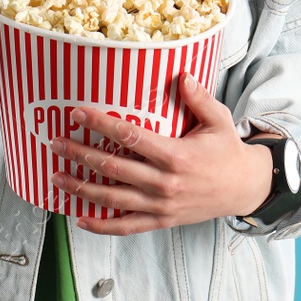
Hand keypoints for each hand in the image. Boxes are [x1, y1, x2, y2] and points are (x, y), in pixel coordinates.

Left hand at [48, 72, 274, 235]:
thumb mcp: (218, 119)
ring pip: (113, 198)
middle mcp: (164, 182)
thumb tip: (181, 74)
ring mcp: (161, 205)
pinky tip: (79, 218)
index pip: (130, 136)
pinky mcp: (161, 221)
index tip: (77, 114)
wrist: (244, 189)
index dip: (101, 124)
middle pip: (112, 167)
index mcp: (175, 154)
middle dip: (79, 154)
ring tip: (56, 176)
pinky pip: (126, 226)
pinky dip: (101, 225)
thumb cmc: (228, 151)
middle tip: (55, 142)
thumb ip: (198, 97)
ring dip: (81, 188)